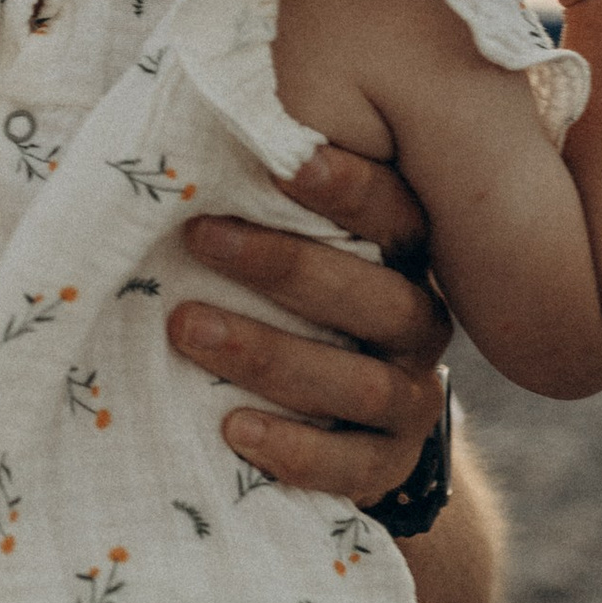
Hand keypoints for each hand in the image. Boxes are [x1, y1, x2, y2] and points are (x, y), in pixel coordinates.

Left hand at [164, 153, 449, 506]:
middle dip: (287, 267)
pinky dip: (297, 451)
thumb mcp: (268, 244)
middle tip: (201, 236)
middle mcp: (415, 324)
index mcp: (398, 258)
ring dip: (270, 355)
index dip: (348, 188)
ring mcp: (408, 399)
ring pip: (363, 384)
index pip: (392, 214)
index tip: (283, 160)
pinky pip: (353, 466)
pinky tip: (235, 429)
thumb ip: (250, 201)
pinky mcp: (386, 463)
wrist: (318, 417)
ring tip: (187, 328)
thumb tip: (186, 136)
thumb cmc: (270, 301)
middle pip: (379, 298)